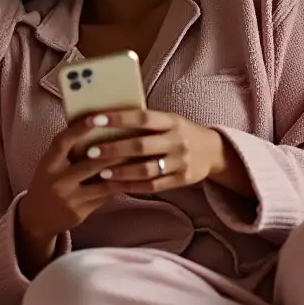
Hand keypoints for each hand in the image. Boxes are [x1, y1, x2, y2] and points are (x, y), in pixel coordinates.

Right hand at [14, 115, 119, 273]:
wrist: (37, 217)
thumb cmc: (48, 183)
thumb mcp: (50, 165)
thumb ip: (67, 152)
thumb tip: (95, 128)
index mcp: (48, 164)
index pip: (63, 142)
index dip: (79, 128)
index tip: (96, 117)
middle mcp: (57, 181)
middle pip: (90, 163)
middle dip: (113, 151)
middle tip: (133, 138)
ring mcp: (70, 198)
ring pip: (103, 182)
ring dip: (122, 170)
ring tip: (139, 158)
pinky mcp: (80, 212)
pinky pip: (104, 196)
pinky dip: (119, 186)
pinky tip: (132, 178)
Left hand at [80, 110, 252, 197]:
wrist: (212, 151)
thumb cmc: (179, 132)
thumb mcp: (168, 120)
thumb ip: (145, 121)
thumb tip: (108, 118)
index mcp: (171, 121)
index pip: (142, 117)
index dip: (118, 118)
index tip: (95, 120)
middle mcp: (177, 140)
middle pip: (141, 146)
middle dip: (114, 149)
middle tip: (90, 152)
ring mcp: (180, 162)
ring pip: (146, 170)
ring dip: (121, 172)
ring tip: (100, 173)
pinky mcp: (181, 180)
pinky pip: (153, 185)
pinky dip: (132, 187)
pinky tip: (115, 186)